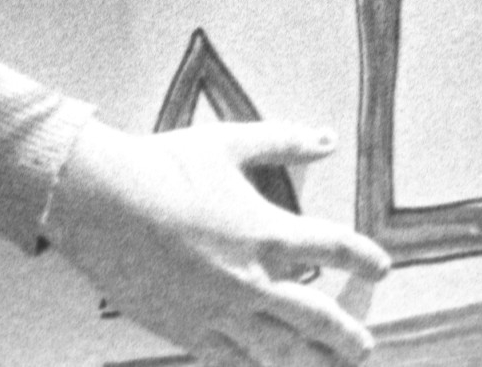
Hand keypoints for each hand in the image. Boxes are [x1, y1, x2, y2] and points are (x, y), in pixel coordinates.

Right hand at [39, 120, 389, 366]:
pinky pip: (234, 361)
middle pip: (320, 319)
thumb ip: (281, 142)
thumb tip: (326, 138)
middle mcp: (255, 282)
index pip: (336, 250)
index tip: (380, 267)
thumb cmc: (162, 166)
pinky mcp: (190, 330)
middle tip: (364, 344)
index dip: (364, 259)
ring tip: (327, 365)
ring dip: (311, 360)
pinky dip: (255, 366)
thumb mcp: (225, 144)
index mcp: (269, 233)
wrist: (101, 202)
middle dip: (348, 334)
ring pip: (282, 351)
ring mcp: (223, 313)